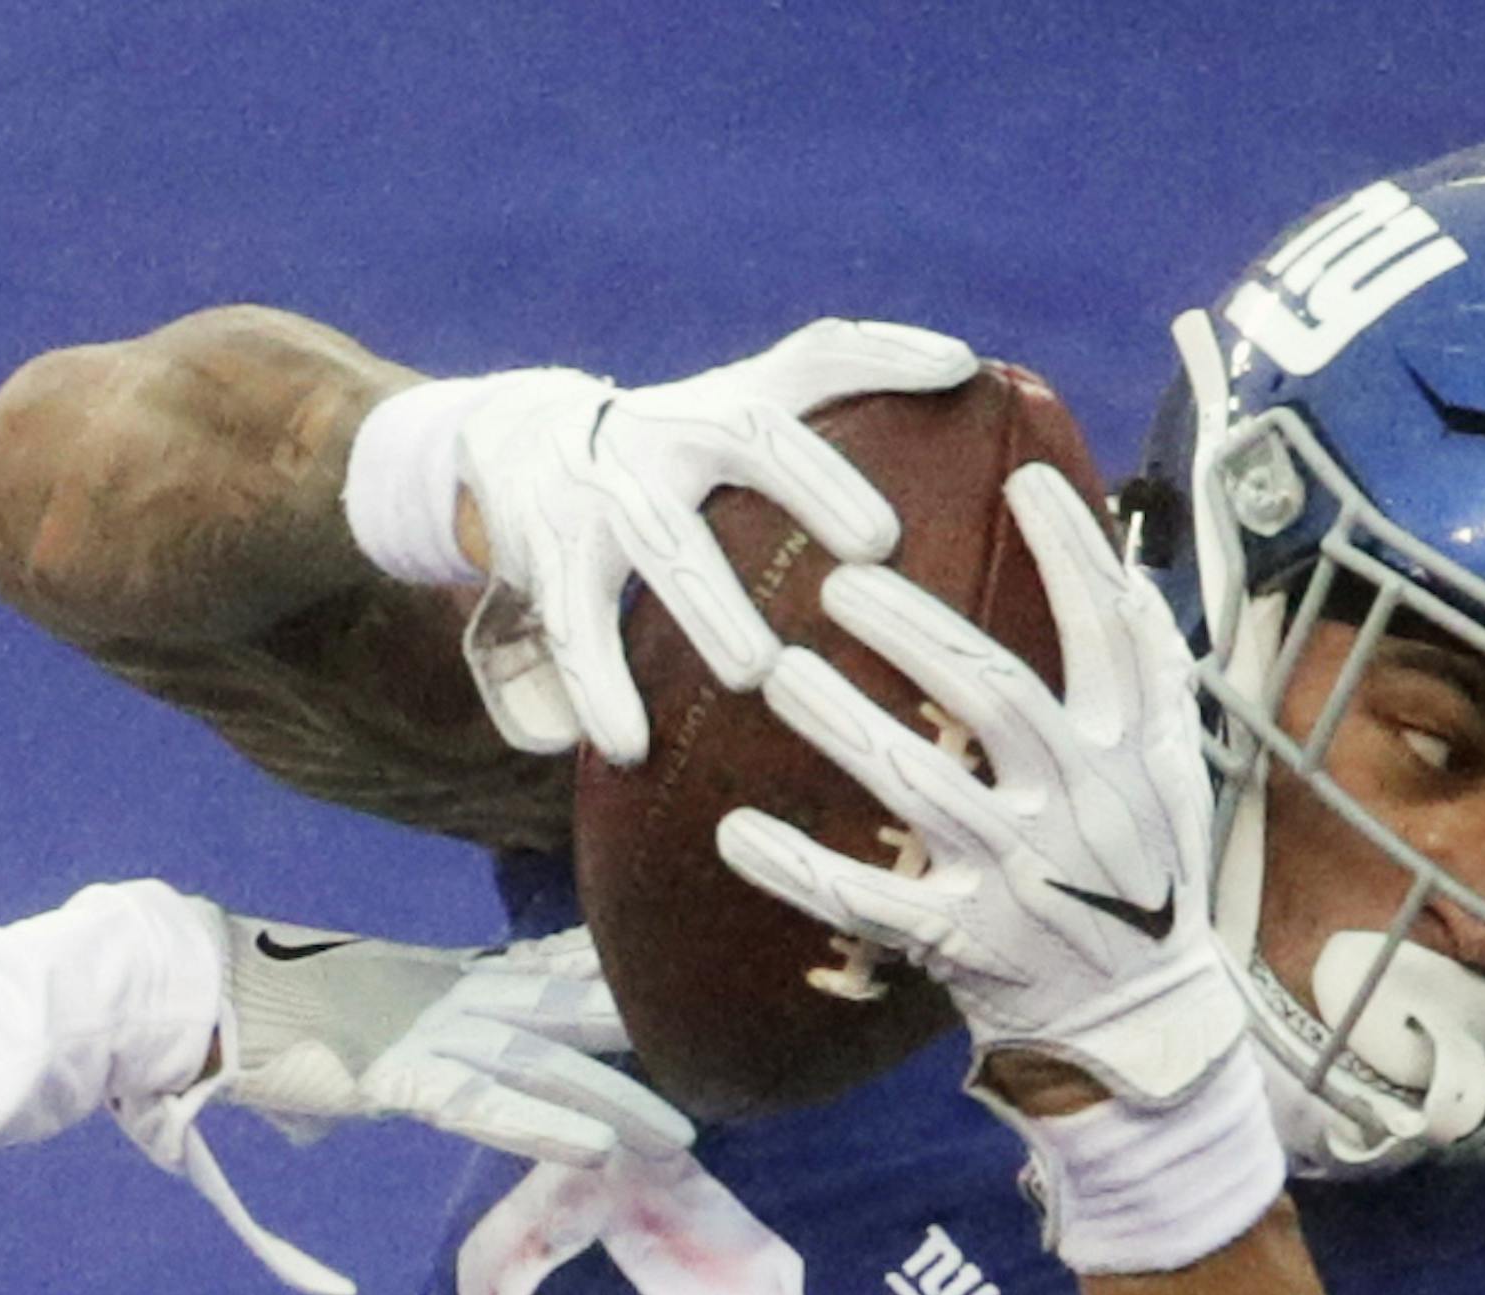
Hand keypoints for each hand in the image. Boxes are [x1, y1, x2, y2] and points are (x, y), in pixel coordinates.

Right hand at [115, 917, 691, 1294]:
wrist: (189, 990)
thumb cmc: (242, 1014)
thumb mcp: (320, 1042)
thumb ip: (341, 1081)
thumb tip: (318, 1120)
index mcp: (438, 979)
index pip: (541, 968)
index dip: (607, 975)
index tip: (666, 973)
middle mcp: (451, 996)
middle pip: (571, 1012)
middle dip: (644, 1036)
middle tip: (719, 1057)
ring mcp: (432, 1032)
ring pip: (548, 1067)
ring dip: (618, 1102)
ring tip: (684, 1136)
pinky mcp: (400, 1076)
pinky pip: (487, 1108)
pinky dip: (544, 1129)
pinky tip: (599, 1150)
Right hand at [455, 317, 977, 762]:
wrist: (521, 441)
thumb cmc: (683, 440)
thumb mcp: (748, 400)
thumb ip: (847, 382)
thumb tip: (964, 366)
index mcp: (730, 397)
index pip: (816, 359)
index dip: (884, 356)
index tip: (958, 373)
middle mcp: (669, 428)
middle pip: (745, 435)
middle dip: (811, 482)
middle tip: (878, 546)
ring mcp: (604, 489)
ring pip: (661, 540)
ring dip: (708, 603)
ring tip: (753, 670)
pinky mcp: (549, 556)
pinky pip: (572, 626)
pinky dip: (598, 685)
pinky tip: (627, 748)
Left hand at [716, 463, 1245, 1105]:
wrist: (1140, 1024)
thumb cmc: (1141, 874)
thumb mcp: (1170, 774)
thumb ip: (1144, 676)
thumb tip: (1113, 556)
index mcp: (1135, 754)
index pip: (1114, 633)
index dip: (1073, 552)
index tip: (1023, 475)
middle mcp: (1081, 808)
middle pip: (996, 696)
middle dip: (917, 633)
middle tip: (840, 581)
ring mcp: (1021, 879)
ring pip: (921, 791)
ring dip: (844, 727)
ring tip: (777, 673)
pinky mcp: (966, 945)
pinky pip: (871, 903)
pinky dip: (802, 871)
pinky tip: (735, 832)